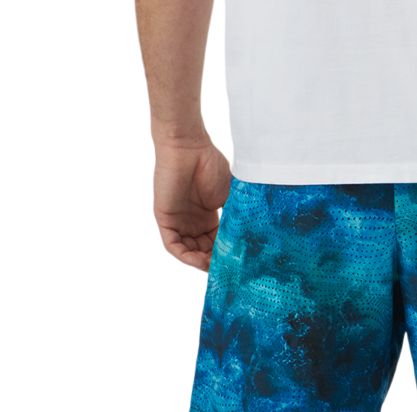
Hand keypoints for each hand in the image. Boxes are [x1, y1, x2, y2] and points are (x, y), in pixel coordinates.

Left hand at [151, 130, 232, 273]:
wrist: (189, 147)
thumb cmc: (211, 164)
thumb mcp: (229, 194)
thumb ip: (235, 215)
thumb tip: (251, 237)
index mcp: (209, 215)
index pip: (217, 242)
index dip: (227, 253)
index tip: (240, 261)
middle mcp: (193, 222)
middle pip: (203, 250)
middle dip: (215, 261)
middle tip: (229, 269)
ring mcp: (178, 222)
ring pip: (189, 252)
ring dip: (202, 262)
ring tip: (216, 268)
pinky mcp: (165, 221)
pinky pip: (174, 246)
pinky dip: (187, 257)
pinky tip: (201, 261)